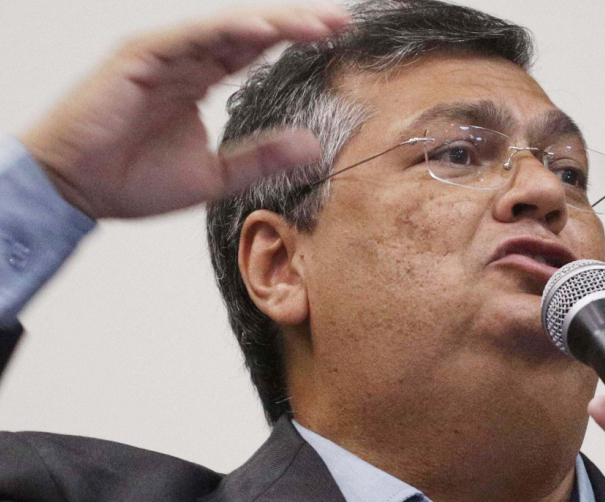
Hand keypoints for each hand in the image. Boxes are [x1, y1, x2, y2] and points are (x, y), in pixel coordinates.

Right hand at [19, 4, 349, 219]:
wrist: (78, 192)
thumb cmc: (133, 182)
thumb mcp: (215, 175)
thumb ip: (262, 157)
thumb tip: (313, 147)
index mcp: (199, 81)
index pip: (254, 51)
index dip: (293, 41)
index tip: (338, 38)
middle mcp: (185, 61)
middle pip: (247, 32)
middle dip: (295, 23)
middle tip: (340, 21)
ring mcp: (163, 54)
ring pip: (225, 27)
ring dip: (271, 22)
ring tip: (315, 23)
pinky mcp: (140, 56)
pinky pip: (189, 37)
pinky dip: (226, 31)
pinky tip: (263, 30)